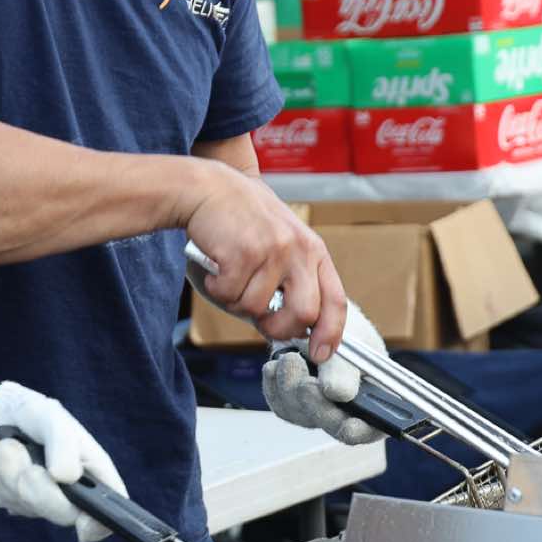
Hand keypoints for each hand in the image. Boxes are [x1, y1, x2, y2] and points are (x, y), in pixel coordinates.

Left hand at [0, 382, 124, 541]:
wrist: (3, 416)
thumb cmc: (39, 417)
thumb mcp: (54, 420)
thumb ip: (64, 445)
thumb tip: (64, 477)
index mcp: (94, 477)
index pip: (107, 517)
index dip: (96, 526)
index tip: (81, 525)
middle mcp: (71, 497)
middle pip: (59, 513)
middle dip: (33, 478)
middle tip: (19, 448)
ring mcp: (40, 504)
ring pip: (21, 501)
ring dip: (5, 465)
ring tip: (9, 442)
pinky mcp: (13, 503)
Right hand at [184, 164, 347, 356]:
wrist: (206, 188)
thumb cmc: (239, 220)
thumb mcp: (276, 247)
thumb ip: (285, 287)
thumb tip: (285, 331)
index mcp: (312, 250)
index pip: (335, 301)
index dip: (330, 334)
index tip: (320, 353)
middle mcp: (298, 250)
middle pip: (304, 314)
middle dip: (279, 328)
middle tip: (259, 320)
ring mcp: (272, 250)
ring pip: (256, 308)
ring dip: (235, 300)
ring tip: (229, 274)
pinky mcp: (244, 252)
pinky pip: (230, 294)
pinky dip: (216, 287)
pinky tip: (216, 265)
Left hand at [261, 300, 388, 443]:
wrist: (317, 317)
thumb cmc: (345, 329)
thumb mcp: (351, 341)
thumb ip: (344, 369)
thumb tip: (338, 394)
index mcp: (376, 397)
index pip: (373, 427)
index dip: (362, 431)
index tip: (350, 425)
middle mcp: (348, 411)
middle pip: (333, 426)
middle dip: (317, 405)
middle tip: (307, 384)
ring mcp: (319, 409)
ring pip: (301, 415)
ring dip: (291, 388)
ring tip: (290, 358)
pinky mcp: (293, 404)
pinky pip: (280, 404)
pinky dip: (274, 385)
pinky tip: (276, 366)